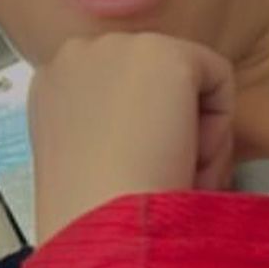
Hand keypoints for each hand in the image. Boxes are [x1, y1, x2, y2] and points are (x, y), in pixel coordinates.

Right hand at [28, 32, 234, 243]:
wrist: (97, 219)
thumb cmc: (91, 215)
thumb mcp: (81, 162)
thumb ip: (103, 130)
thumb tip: (151, 131)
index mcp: (50, 84)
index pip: (116, 92)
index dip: (140, 135)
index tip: (140, 174)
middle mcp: (77, 55)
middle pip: (152, 83)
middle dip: (167, 128)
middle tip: (160, 177)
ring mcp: (119, 47)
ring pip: (186, 84)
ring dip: (191, 132)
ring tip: (168, 173)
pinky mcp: (164, 53)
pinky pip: (218, 82)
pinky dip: (218, 128)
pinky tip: (183, 157)